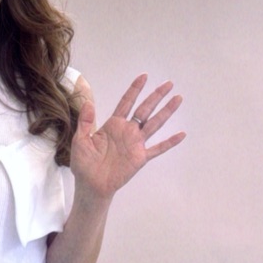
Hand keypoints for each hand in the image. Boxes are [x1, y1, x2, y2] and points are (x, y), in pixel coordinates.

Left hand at [70, 74, 184, 199]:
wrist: (91, 185)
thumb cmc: (84, 164)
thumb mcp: (80, 141)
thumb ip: (85, 122)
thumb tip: (87, 102)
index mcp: (113, 125)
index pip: (126, 103)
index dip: (135, 89)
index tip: (144, 77)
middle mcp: (127, 131)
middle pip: (145, 109)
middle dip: (156, 96)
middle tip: (169, 83)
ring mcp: (136, 144)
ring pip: (154, 124)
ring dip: (166, 112)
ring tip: (178, 99)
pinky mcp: (140, 158)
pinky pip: (158, 149)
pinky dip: (170, 142)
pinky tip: (181, 134)